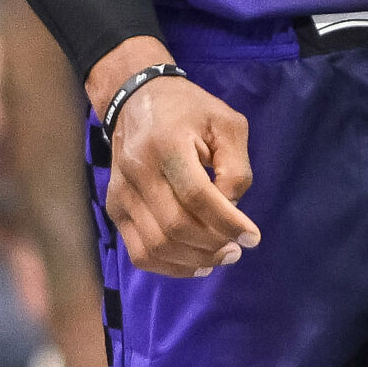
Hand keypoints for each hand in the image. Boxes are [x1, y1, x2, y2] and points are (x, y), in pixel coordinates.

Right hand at [100, 67, 260, 278]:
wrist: (136, 99)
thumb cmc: (190, 110)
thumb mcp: (227, 123)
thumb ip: (236, 166)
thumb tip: (231, 210)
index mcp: (167, 144)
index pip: (197, 196)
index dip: (227, 222)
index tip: (252, 238)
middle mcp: (138, 172)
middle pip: (175, 226)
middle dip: (212, 245)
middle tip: (237, 250)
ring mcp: (121, 194)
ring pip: (155, 246)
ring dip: (193, 260)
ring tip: (220, 257)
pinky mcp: (114, 209)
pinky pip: (139, 252)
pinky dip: (169, 266)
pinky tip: (195, 263)